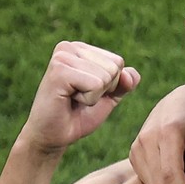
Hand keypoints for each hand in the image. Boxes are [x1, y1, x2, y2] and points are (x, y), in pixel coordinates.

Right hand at [19, 42, 139, 154]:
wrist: (54, 136)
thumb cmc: (78, 115)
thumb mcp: (108, 97)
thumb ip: (124, 83)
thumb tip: (130, 74)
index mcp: (80, 49)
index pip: (118, 62)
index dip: (110, 85)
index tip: (86, 92)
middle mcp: (69, 47)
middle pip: (114, 68)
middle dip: (103, 90)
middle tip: (78, 97)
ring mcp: (62, 57)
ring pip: (106, 76)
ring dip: (94, 96)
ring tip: (73, 98)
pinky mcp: (59, 71)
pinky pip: (96, 84)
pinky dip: (88, 99)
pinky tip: (68, 100)